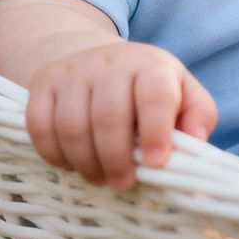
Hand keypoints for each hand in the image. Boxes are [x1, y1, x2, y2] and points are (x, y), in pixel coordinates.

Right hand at [25, 41, 217, 190]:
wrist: (96, 56)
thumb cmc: (148, 87)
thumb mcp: (183, 93)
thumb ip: (198, 116)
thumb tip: (196, 144)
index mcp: (151, 66)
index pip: (154, 96)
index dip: (156, 132)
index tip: (156, 164)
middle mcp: (110, 63)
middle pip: (108, 117)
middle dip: (116, 160)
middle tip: (124, 183)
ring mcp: (73, 72)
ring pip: (72, 126)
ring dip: (86, 163)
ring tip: (99, 177)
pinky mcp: (43, 84)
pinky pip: (39, 126)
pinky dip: (54, 154)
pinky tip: (71, 164)